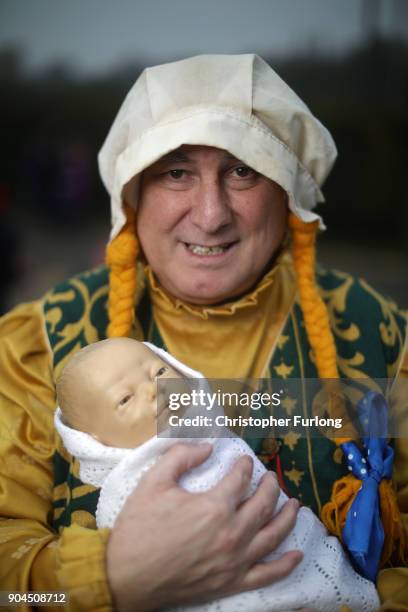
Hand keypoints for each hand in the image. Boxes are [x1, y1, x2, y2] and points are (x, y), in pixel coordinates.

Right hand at [106, 442, 301, 610]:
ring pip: (273, 536)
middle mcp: (232, 533)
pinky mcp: (232, 583)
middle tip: (270, 479)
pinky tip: (297, 554)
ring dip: (287, 518)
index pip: (240, 480)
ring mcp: (235, 561)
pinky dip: (286, 564)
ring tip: (295, 505)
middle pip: (263, 504)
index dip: (244, 467)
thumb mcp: (154, 481)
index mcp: (214, 507)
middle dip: (270, 487)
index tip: (244, 461)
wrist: (126, 577)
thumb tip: (207, 447)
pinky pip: (268, 574)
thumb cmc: (139, 527)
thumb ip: (181, 456)